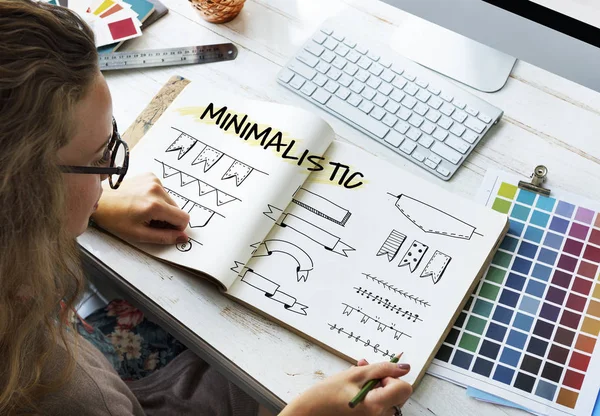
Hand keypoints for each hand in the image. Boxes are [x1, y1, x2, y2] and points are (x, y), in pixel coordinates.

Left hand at [91, 173, 189, 244]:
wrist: (100, 200)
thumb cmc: (115, 218)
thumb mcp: (139, 234)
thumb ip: (164, 237)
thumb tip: (183, 238)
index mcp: (155, 205)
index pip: (183, 218)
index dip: (177, 228)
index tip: (164, 230)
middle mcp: (157, 190)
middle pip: (178, 209)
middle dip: (168, 218)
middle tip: (150, 221)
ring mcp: (154, 180)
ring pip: (170, 201)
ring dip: (162, 208)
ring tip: (144, 210)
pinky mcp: (150, 176)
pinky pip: (163, 191)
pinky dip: (156, 198)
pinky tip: (142, 200)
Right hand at [281, 358, 411, 415]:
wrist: (311, 413)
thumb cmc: (327, 394)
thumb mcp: (354, 374)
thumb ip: (382, 369)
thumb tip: (404, 367)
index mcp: (376, 406)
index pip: (404, 388)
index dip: (392, 377)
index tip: (376, 375)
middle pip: (399, 394)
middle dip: (385, 380)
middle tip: (365, 372)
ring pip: (389, 398)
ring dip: (377, 385)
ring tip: (357, 379)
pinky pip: (381, 405)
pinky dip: (373, 394)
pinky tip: (358, 388)